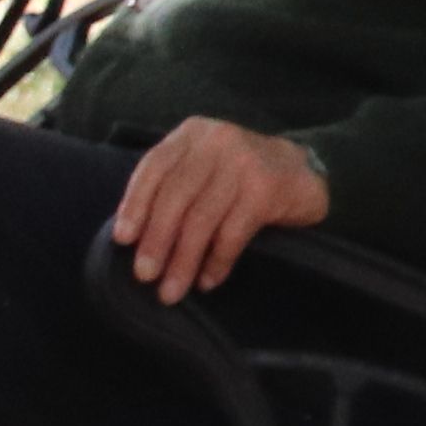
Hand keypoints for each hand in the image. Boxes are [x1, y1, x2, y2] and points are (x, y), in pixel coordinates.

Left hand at [110, 118, 330, 301]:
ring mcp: (244, 164)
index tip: (122, 239)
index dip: (134, 204)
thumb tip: (132, 238)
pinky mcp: (267, 190)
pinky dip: (216, 262)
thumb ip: (172, 187)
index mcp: (191, 134)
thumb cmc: (239, 176)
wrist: (303, 171)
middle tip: (144, 275)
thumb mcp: (203, 167)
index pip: (153, 168)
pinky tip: (207, 281)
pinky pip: (233, 234)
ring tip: (171, 291)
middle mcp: (216, 143)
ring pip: (202, 220)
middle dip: (157, 240)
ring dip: (183, 261)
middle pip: (175, 197)